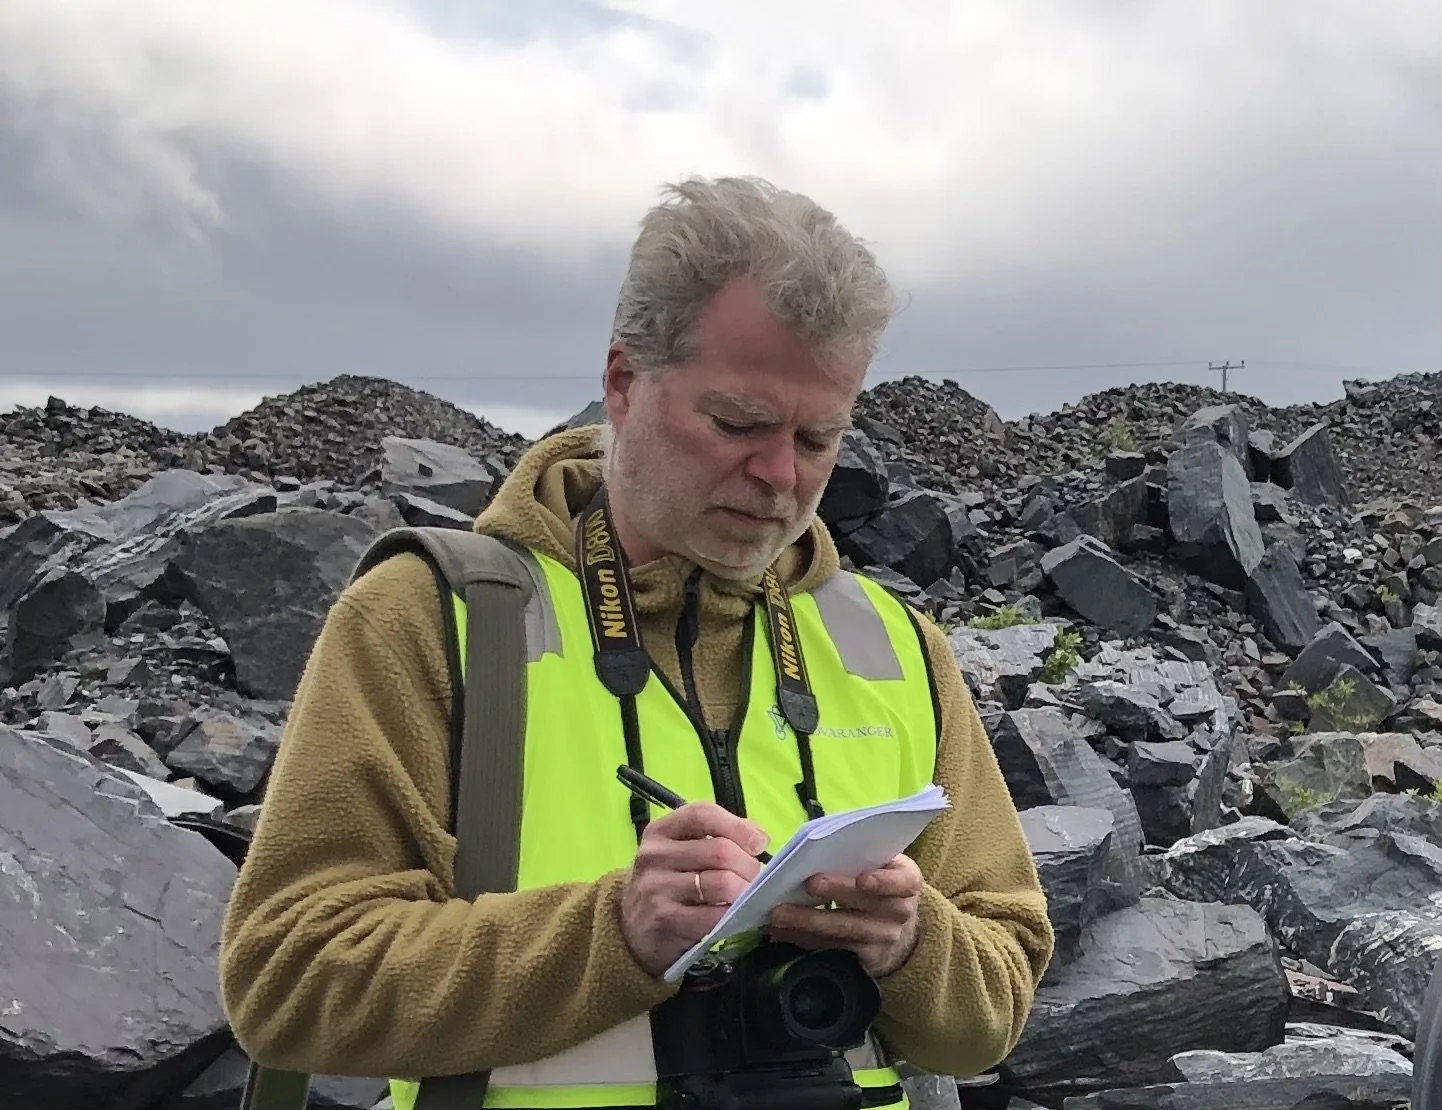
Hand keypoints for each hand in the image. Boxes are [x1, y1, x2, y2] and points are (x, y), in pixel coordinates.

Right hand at [619, 802, 768, 976]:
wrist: (631, 929)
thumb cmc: (668, 883)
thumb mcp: (681, 852)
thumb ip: (717, 837)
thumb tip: (759, 838)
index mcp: (661, 831)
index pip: (702, 814)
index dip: (737, 825)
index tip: (759, 843)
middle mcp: (654, 856)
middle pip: (719, 850)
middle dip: (749, 866)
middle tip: (755, 880)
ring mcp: (657, 889)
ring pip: (721, 883)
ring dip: (745, 892)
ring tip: (747, 898)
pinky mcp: (665, 921)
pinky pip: (715, 915)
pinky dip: (734, 916)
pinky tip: (735, 918)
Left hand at [763, 853, 923, 977]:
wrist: (897, 927)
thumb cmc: (879, 883)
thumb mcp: (883, 864)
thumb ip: (863, 854)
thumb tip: (820, 845)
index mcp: (908, 882)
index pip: (903, 881)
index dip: (884, 882)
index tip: (863, 879)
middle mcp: (900, 912)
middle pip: (866, 905)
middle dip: (835, 893)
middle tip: (808, 884)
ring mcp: (882, 939)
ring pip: (843, 930)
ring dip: (807, 921)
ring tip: (778, 912)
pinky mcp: (863, 960)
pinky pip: (829, 948)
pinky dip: (801, 938)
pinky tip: (780, 930)